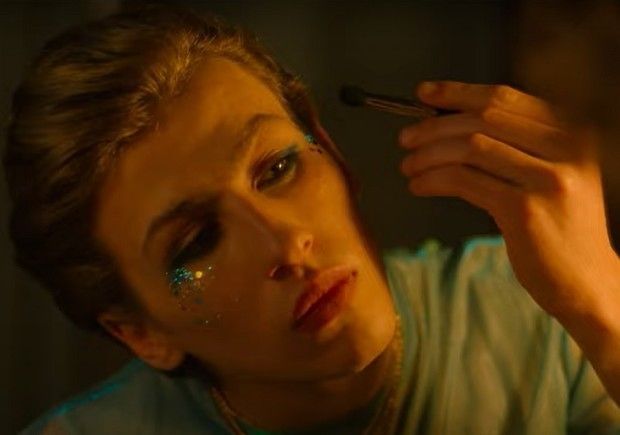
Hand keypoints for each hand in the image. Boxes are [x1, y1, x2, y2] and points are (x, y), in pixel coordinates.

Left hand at [398, 81, 619, 319]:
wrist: (586, 280)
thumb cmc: (559, 228)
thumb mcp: (551, 174)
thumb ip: (515, 145)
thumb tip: (449, 123)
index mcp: (571, 132)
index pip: (504, 98)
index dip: (458, 92)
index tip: (424, 94)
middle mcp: (565, 147)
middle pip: (483, 119)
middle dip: (434, 125)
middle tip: (406, 139)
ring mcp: (547, 177)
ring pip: (470, 147)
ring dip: (428, 155)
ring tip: (408, 167)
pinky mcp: (524, 209)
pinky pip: (465, 180)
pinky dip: (434, 179)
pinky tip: (419, 186)